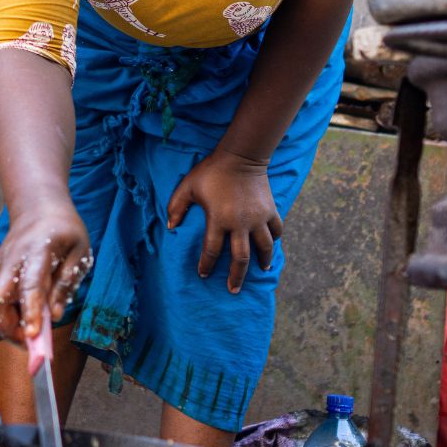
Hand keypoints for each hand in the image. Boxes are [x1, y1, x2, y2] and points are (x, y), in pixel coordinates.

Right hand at [0, 201, 91, 343]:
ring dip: (8, 324)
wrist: (37, 205)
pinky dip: (8, 314)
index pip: (30, 286)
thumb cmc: (63, 229)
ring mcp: (0, 265)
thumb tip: (54, 315)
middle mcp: (12, 260)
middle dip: (9, 327)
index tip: (33, 335)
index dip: (30, 312)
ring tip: (32, 332)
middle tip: (32, 342)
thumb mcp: (79, 251)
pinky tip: (26, 316)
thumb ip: (67, 282)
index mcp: (37, 251)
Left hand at [166, 150, 282, 293]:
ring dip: (262, 261)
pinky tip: (271, 246)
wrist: (241, 156)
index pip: (211, 251)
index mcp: (218, 219)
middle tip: (233, 290)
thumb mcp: (188, 186)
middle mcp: (240, 223)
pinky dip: (274, 240)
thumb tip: (170, 227)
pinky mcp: (270, 211)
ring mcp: (258, 218)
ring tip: (261, 270)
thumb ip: (176, 207)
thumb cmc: (211, 172)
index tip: (203, 275)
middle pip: (240, 258)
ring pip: (263, 247)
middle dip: (236, 277)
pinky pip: (276, 230)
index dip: (206, 265)